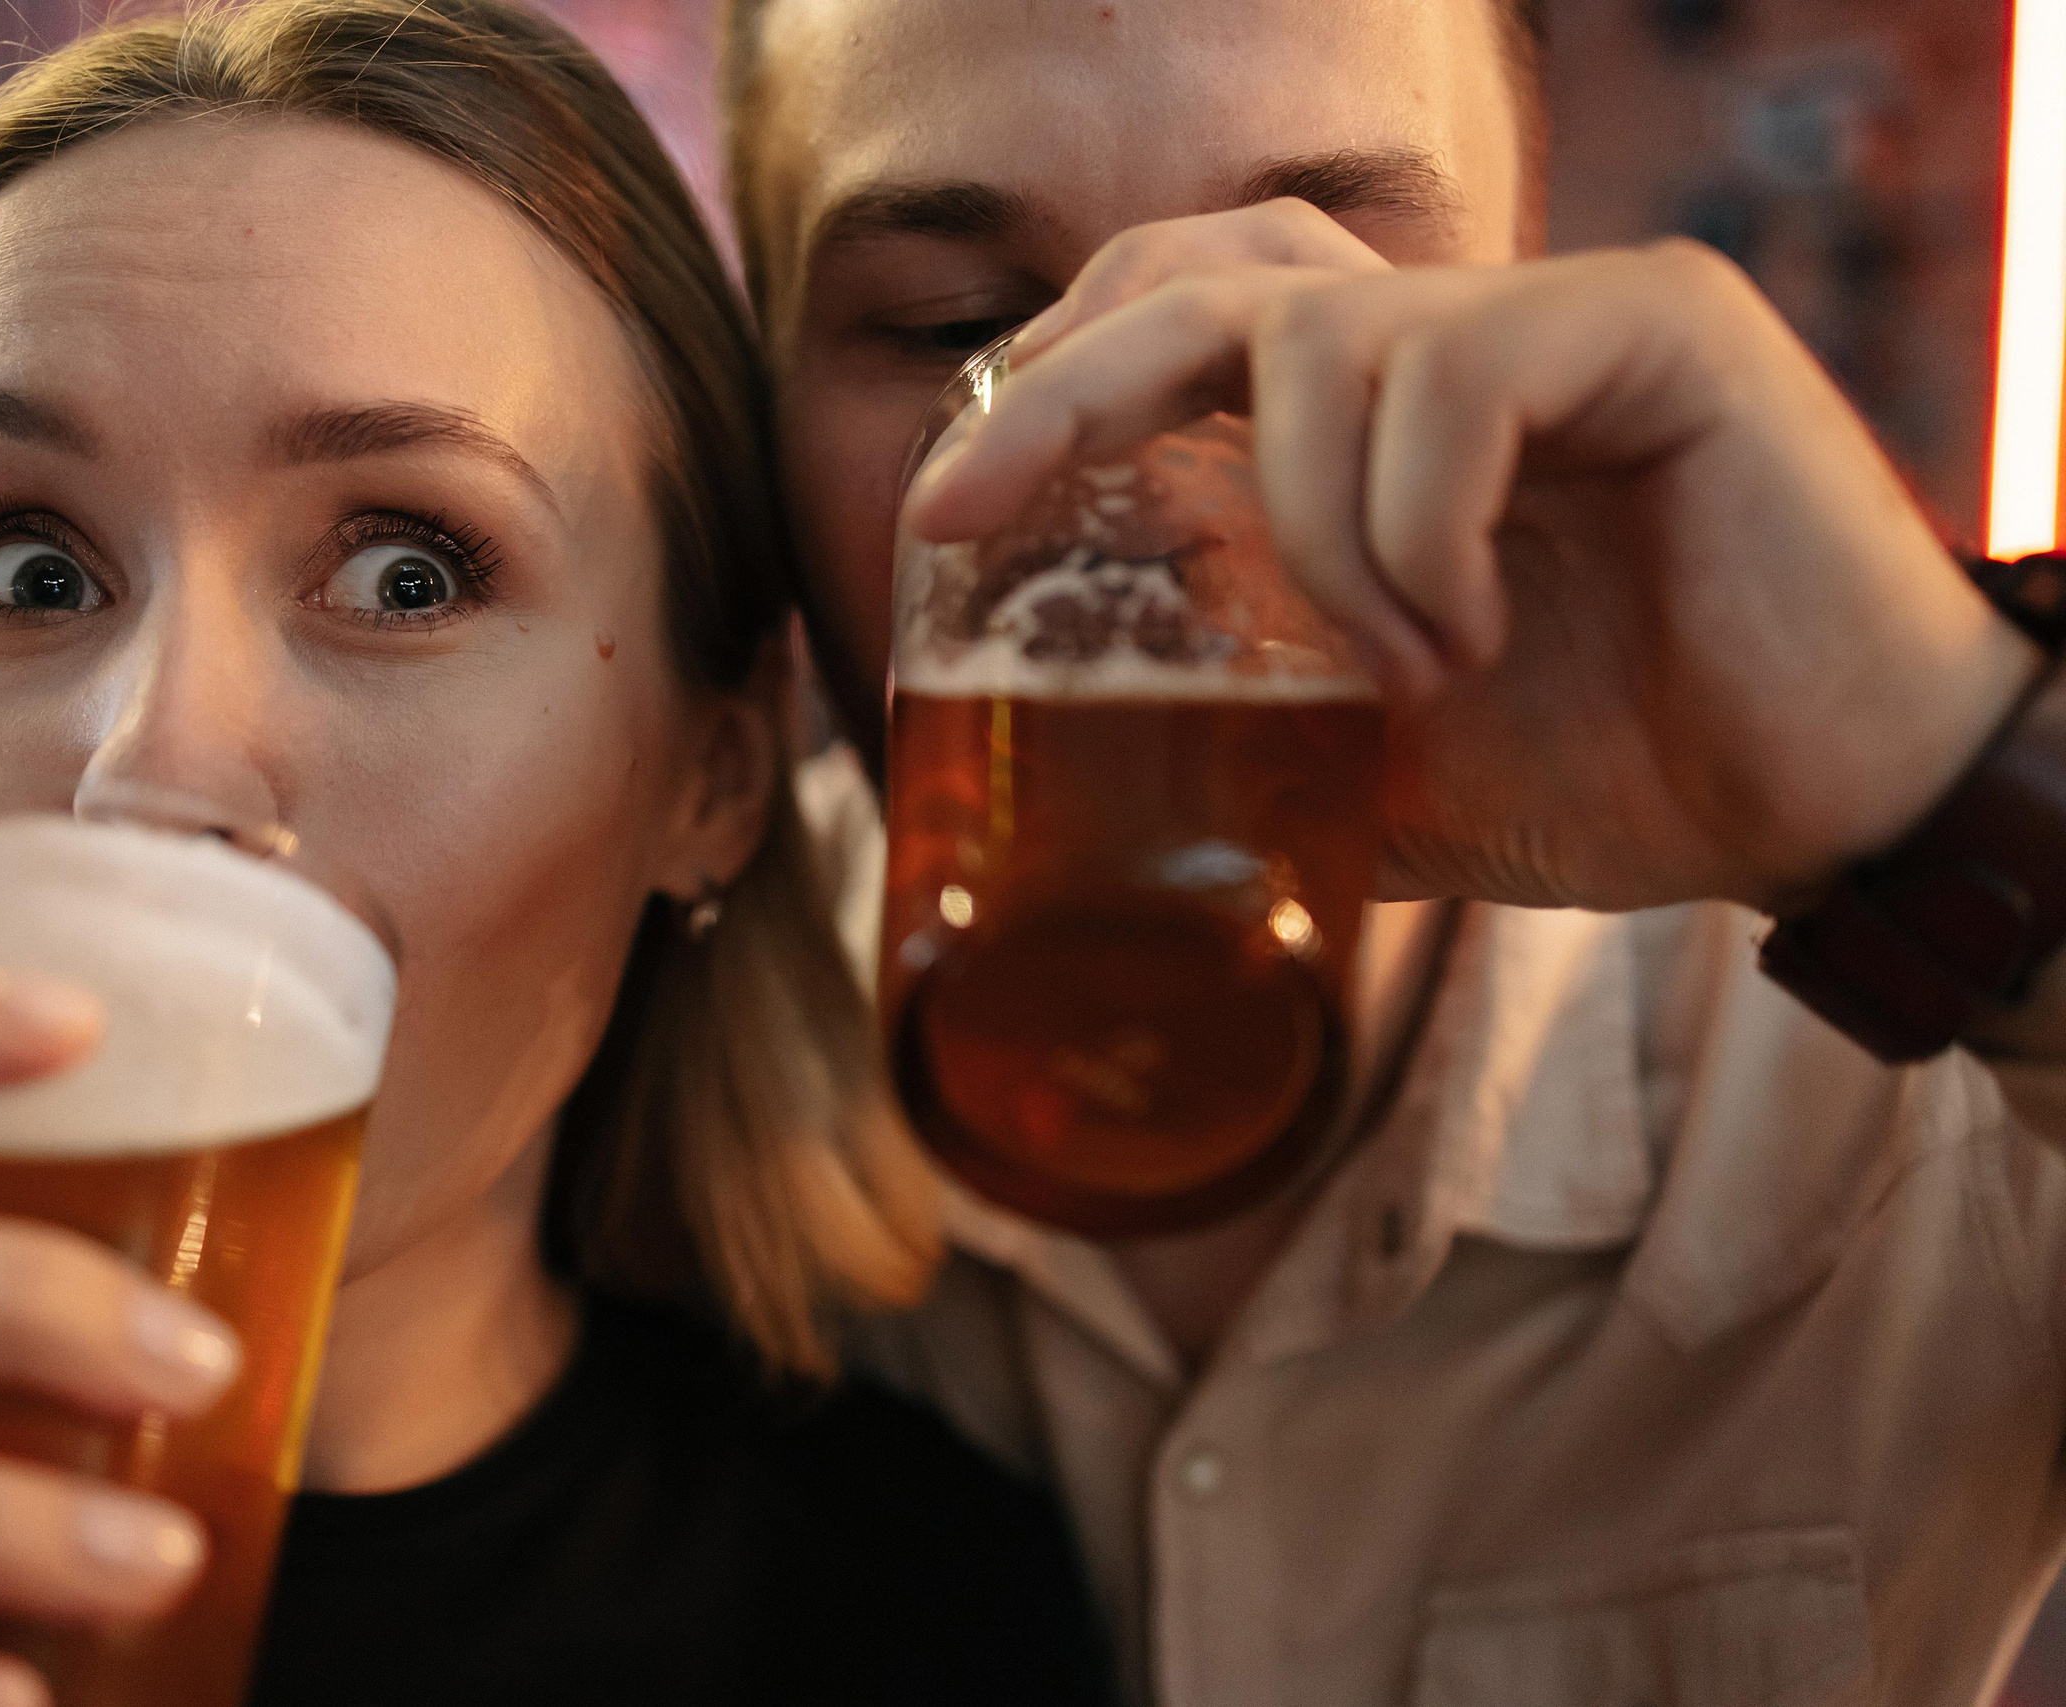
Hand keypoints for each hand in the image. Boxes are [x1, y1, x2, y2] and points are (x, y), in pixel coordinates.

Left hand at [905, 203, 2044, 913]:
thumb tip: (1082, 790)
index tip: (943, 507)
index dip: (1049, 379)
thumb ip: (1256, 730)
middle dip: (1061, 385)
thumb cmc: (1621, 771)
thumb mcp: (1380, 765)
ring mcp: (1556, 310)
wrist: (1831, 810)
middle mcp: (1456, 329)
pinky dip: (1416, 525)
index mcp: (1381, 412)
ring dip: (1311, 532)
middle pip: (1207, 271)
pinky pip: (1457, 373)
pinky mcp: (1657, 325)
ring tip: (1402, 674)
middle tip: (969, 506)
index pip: (1182, 313)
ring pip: (1326, 335)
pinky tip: (1469, 638)